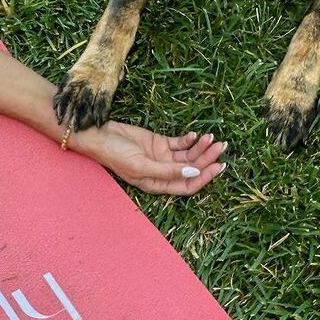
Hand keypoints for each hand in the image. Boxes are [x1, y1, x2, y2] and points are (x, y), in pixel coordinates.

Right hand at [72, 121, 226, 194]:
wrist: (99, 135)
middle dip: (207, 158)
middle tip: (221, 147)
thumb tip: (194, 172)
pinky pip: (180, 143)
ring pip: (188, 155)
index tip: (218, 166)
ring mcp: (162, 157)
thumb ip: (168, 170)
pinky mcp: (159, 143)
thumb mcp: (142, 165)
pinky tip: (195, 135)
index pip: (187, 185)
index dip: (204, 177)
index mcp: (157, 184)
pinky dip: (190, 140)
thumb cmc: (115, 154)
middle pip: (191, 168)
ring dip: (201, 147)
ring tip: (211, 137)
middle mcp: (162, 172)